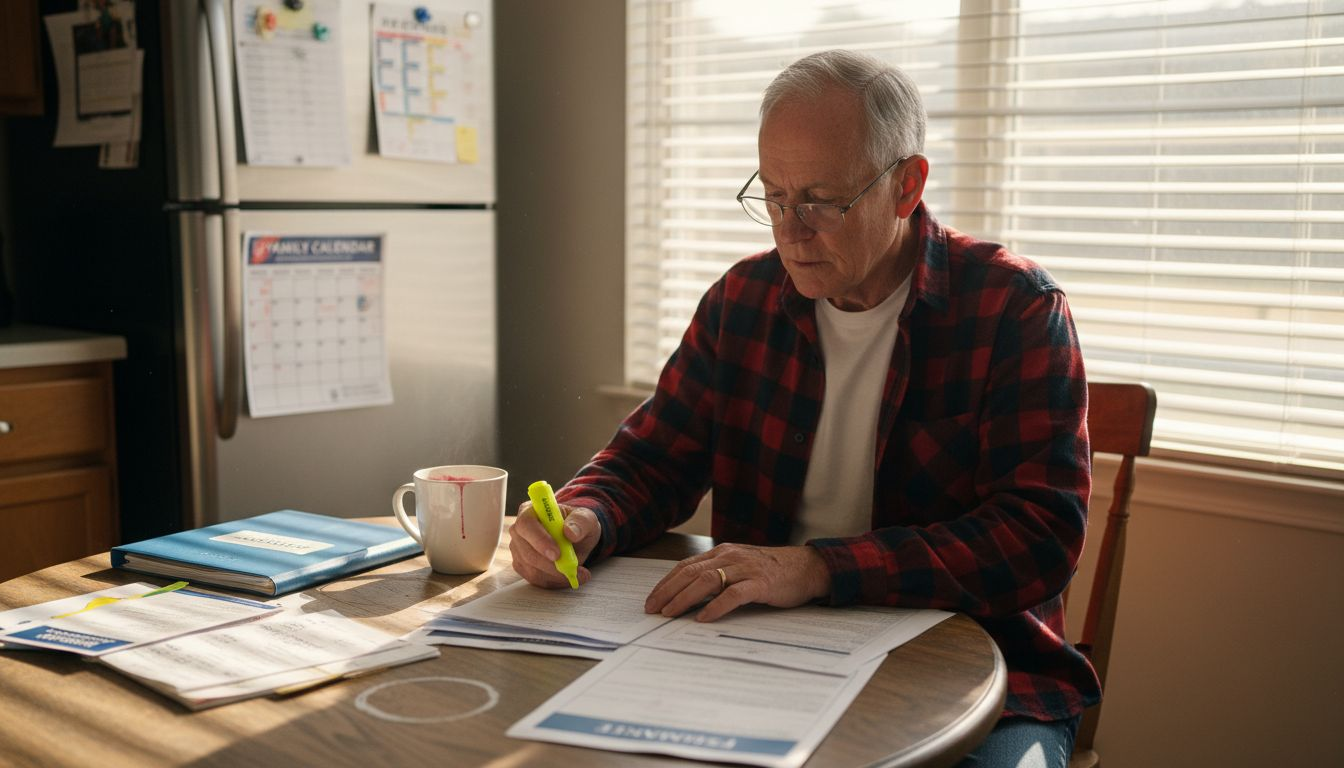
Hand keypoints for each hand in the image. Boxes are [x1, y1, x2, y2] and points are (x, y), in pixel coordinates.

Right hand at [508, 502, 600, 588]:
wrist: (575, 537)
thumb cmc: (576, 524)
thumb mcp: (586, 518)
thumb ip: (580, 522)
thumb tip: (570, 532)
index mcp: (530, 511)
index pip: (526, 524)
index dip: (539, 540)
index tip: (557, 554)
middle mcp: (519, 531)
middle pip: (527, 552)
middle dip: (551, 565)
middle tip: (574, 568)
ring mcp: (518, 550)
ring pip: (532, 569)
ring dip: (557, 575)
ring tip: (580, 573)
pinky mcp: (522, 566)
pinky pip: (535, 579)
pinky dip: (554, 581)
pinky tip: (569, 576)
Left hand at [644, 543, 830, 621]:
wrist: (807, 567)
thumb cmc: (772, 571)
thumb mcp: (739, 567)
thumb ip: (718, 576)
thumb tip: (688, 597)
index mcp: (722, 552)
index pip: (686, 566)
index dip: (666, 583)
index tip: (651, 600)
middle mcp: (730, 557)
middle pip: (690, 572)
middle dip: (668, 592)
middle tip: (653, 610)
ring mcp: (745, 569)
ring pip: (706, 581)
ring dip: (684, 599)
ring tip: (670, 614)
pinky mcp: (760, 583)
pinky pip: (733, 594)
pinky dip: (715, 607)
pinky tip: (703, 618)